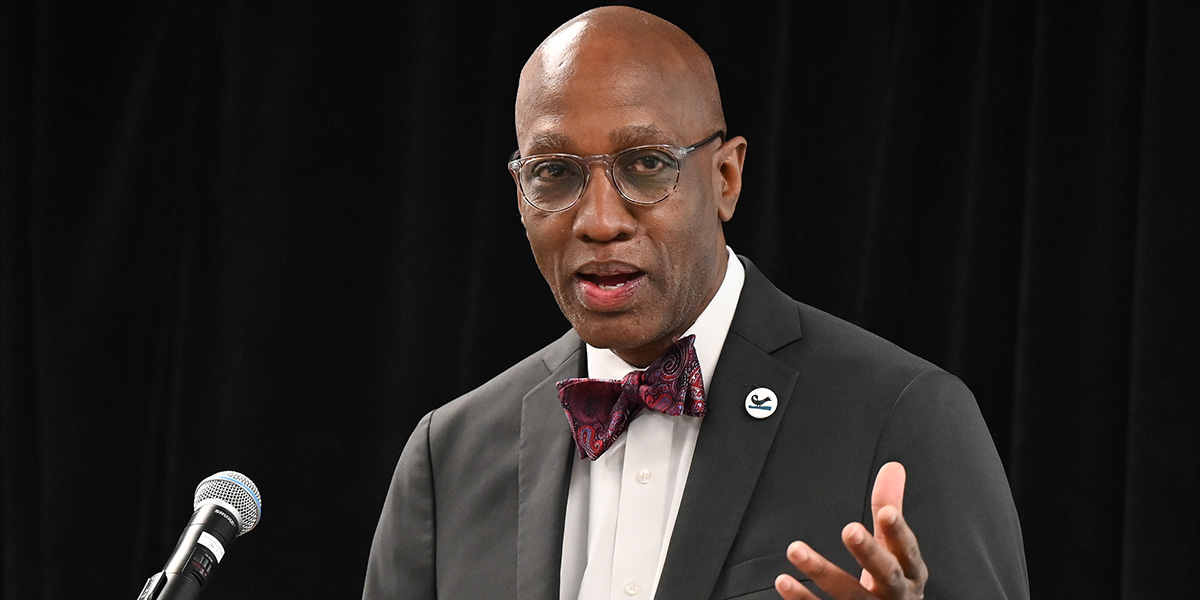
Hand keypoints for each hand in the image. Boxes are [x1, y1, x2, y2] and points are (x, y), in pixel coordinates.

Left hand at [774, 462, 927, 598]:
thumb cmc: (893, 584)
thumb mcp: (896, 549)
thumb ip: (891, 509)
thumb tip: (892, 468)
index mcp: (910, 573)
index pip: (907, 551)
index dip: (899, 533)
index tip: (887, 512)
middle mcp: (895, 595)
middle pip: (886, 574)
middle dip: (868, 552)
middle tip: (850, 529)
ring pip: (849, 595)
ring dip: (821, 572)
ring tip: (796, 549)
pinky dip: (802, 599)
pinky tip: (785, 581)